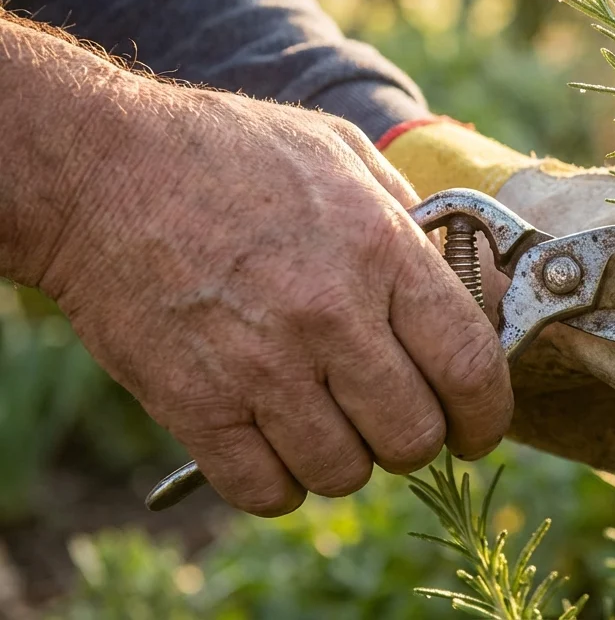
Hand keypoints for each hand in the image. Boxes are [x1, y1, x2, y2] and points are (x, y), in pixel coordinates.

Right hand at [36, 80, 512, 515]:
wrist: (99, 169)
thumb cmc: (227, 152)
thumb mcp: (339, 151)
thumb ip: (407, 216)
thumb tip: (459, 278)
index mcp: (381, 250)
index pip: (470, 366)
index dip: (487, 413)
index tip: (478, 428)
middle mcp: (331, 315)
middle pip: (414, 435)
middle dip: (416, 440)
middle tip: (394, 420)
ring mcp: (262, 365)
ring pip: (344, 472)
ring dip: (345, 459)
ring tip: (326, 421)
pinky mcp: (196, 405)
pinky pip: (266, 491)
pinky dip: (278, 483)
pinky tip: (272, 444)